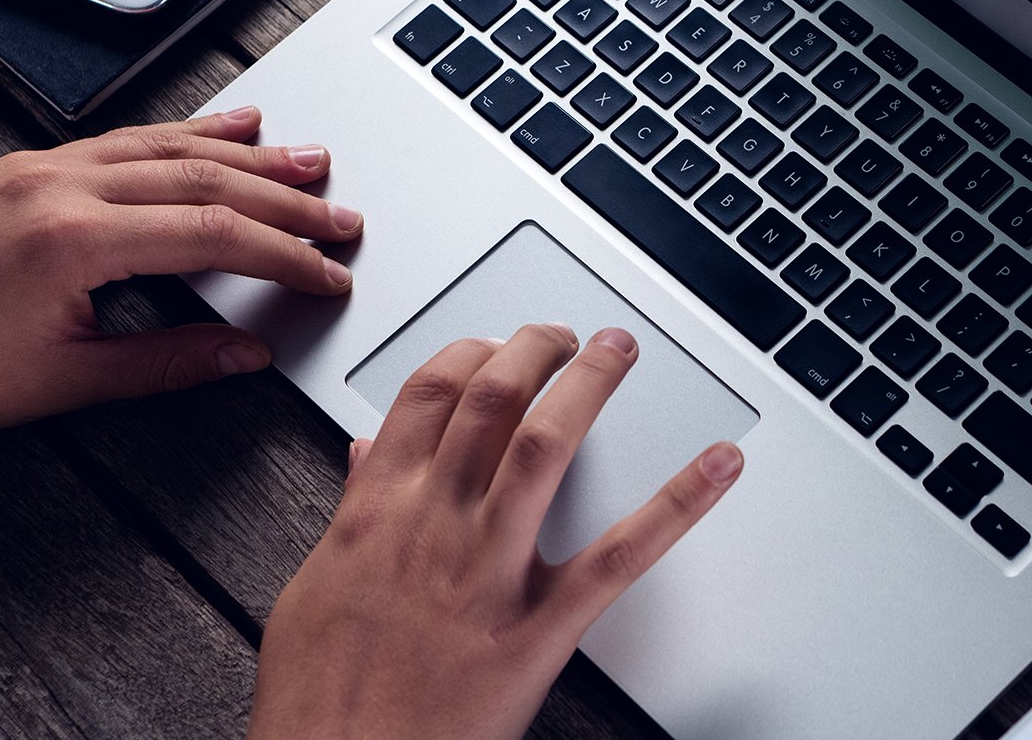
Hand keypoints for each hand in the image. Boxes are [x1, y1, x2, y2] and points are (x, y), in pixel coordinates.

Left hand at [0, 106, 359, 432]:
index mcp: (72, 241)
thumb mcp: (61, 382)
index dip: (286, 257)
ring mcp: (44, 167)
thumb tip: (243, 353)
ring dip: (250, 154)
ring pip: (172, 147)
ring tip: (311, 161)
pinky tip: (229, 126)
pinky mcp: (30, 166)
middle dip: (287, 201)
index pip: (215, 236)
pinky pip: (128, 137)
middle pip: (208, 180)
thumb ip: (165, 362)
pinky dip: (188, 132)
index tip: (328, 275)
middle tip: (343, 217)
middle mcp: (61, 186)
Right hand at [250, 325, 743, 739]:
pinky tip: (716, 465)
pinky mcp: (538, 629)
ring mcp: (491, 572)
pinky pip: (619, 554)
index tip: (495, 344)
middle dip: (535, 348)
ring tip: (618, 352)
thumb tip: (368, 453)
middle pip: (493, 398)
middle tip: (565, 335)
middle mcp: (436, 526)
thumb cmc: (321, 697)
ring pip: (547, 447)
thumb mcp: (315, 587)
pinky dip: (677, 503)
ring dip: (591, 385)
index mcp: (378, 513)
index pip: (429, 393)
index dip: (472, 352)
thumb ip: (352, 510)